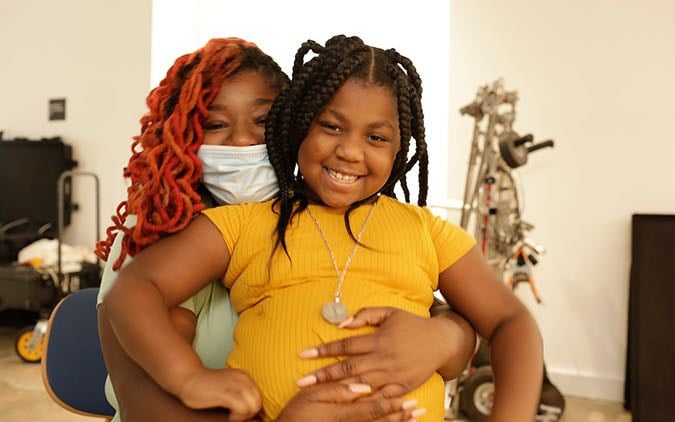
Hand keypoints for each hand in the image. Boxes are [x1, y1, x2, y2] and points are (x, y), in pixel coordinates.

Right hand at [179, 367, 260, 420]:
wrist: (189, 378)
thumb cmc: (207, 386)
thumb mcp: (229, 386)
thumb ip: (240, 392)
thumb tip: (253, 409)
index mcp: (245, 377)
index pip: (260, 397)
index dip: (253, 409)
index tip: (242, 413)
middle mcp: (243, 379)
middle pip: (258, 402)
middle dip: (250, 413)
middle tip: (237, 416)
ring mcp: (235, 385)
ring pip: (253, 406)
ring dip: (244, 415)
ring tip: (233, 416)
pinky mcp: (226, 393)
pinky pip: (242, 408)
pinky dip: (237, 417)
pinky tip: (229, 416)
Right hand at [276, 382, 421, 421]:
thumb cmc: (296, 414)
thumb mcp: (312, 398)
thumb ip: (336, 391)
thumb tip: (360, 385)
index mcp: (342, 414)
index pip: (374, 409)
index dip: (393, 404)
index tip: (410, 398)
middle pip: (381, 420)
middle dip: (401, 414)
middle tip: (419, 408)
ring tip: (415, 417)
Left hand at [297, 307, 451, 399]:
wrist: (441, 341)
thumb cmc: (412, 324)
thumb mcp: (389, 312)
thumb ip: (364, 315)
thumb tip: (341, 324)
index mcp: (378, 339)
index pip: (345, 345)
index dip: (323, 350)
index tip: (303, 354)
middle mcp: (383, 358)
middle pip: (348, 369)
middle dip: (322, 376)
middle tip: (301, 382)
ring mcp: (393, 375)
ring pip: (361, 386)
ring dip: (338, 391)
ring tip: (318, 396)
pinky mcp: (402, 387)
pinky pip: (381, 399)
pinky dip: (365, 404)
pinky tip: (350, 409)